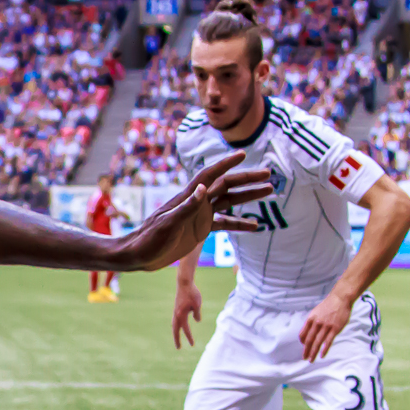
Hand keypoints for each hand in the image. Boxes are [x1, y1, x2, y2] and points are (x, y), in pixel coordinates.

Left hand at [114, 151, 271, 271]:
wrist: (140, 255)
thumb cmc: (150, 239)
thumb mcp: (168, 224)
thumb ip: (187, 207)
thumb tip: (204, 188)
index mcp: (188, 197)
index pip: (210, 175)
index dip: (226, 164)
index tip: (243, 154)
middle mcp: (196, 202)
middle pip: (226, 186)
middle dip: (247, 179)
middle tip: (269, 175)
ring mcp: (200, 215)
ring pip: (229, 201)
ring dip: (249, 197)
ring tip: (270, 191)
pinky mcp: (201, 229)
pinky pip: (225, 223)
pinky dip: (240, 223)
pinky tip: (255, 226)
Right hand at [173, 280, 201, 348]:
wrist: (184, 283)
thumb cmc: (192, 293)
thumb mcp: (197, 304)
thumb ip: (197, 314)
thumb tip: (197, 320)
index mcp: (181, 315)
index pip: (186, 329)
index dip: (189, 337)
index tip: (192, 345)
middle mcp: (176, 314)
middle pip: (175, 330)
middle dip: (177, 339)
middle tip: (178, 348)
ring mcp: (175, 311)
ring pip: (174, 325)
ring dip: (175, 332)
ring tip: (177, 338)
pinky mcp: (177, 307)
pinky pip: (175, 319)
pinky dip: (177, 325)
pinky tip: (180, 325)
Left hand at [299, 292, 351, 360]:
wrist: (340, 299)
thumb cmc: (328, 306)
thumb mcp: (316, 312)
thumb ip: (312, 322)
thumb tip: (308, 332)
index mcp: (310, 319)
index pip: (303, 333)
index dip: (302, 342)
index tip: (303, 347)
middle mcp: (316, 323)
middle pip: (309, 340)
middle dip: (306, 350)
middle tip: (304, 358)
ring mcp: (326, 326)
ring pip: (318, 342)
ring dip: (313, 352)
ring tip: (311, 359)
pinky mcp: (335, 329)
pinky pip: (328, 341)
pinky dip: (324, 349)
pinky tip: (321, 355)